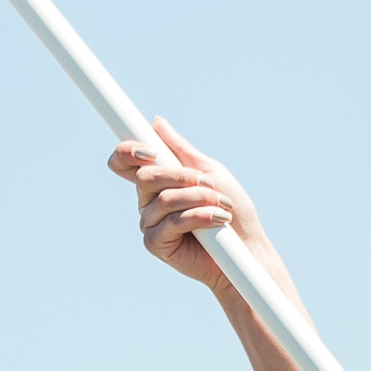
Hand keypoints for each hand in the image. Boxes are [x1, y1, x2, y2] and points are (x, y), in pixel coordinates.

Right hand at [109, 122, 261, 293]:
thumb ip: (181, 150)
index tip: (151, 151)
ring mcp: (149, 223)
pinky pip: (172, 223)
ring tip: (223, 206)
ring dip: (199, 198)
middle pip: (145, 177)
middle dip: (181, 176)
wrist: (246, 248)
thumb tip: (156, 123)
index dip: (126, 152)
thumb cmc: (231, 209)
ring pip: (164, 199)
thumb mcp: (209, 172)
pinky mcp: (155, 244)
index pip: (124, 163)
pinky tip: (218, 220)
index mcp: (157, 182)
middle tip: (209, 184)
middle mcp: (147, 202)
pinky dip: (199, 217)